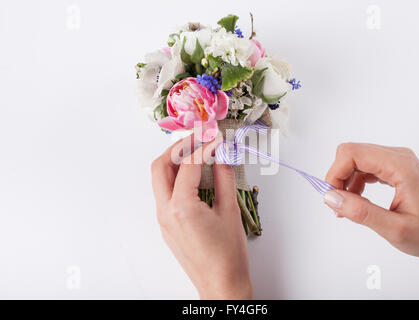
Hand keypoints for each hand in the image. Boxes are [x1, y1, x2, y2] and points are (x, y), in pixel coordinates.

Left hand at [151, 134, 252, 298]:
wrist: (221, 284)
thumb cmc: (228, 254)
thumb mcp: (229, 211)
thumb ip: (224, 178)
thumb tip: (222, 154)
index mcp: (181, 207)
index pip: (188, 164)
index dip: (203, 146)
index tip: (215, 136)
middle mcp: (165, 211)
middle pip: (160, 167)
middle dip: (177, 148)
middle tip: (197, 138)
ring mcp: (162, 220)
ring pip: (159, 180)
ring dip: (174, 162)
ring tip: (195, 152)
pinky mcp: (166, 226)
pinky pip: (164, 194)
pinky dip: (175, 179)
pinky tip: (193, 176)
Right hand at [325, 143, 418, 257]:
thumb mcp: (395, 229)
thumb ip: (361, 212)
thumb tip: (331, 198)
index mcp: (400, 166)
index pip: (352, 153)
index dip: (335, 173)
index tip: (331, 197)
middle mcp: (398, 157)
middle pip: (351, 152)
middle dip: (337, 177)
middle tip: (338, 203)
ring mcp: (396, 161)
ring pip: (355, 158)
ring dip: (344, 180)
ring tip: (347, 206)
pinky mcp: (394, 167)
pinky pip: (364, 166)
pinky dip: (354, 181)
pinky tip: (356, 199)